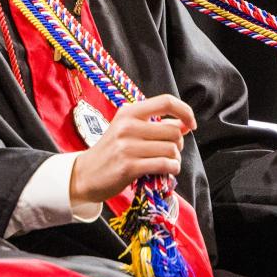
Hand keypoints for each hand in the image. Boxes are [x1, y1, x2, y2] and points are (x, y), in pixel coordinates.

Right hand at [69, 94, 196, 204]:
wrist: (85, 174)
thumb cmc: (111, 152)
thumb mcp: (128, 130)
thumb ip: (155, 125)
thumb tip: (185, 124)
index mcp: (128, 112)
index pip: (166, 102)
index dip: (185, 111)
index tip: (191, 124)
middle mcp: (127, 126)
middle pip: (174, 131)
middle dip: (179, 144)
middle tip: (171, 152)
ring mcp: (127, 146)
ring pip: (171, 149)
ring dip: (175, 159)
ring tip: (167, 163)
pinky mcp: (129, 166)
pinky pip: (164, 164)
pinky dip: (172, 169)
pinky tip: (167, 170)